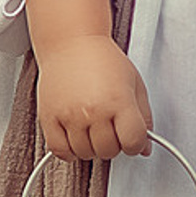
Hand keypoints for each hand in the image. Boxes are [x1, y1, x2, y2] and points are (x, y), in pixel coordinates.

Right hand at [36, 33, 153, 161]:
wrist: (72, 43)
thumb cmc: (103, 60)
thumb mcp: (134, 83)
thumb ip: (144, 116)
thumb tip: (146, 147)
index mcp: (119, 101)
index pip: (133, 142)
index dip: (136, 144)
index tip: (133, 138)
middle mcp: (94, 110)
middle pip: (109, 150)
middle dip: (115, 144)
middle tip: (113, 130)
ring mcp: (70, 116)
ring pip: (85, 153)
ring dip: (93, 148)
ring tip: (94, 129)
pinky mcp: (50, 118)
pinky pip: (61, 151)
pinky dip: (70, 152)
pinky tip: (77, 137)